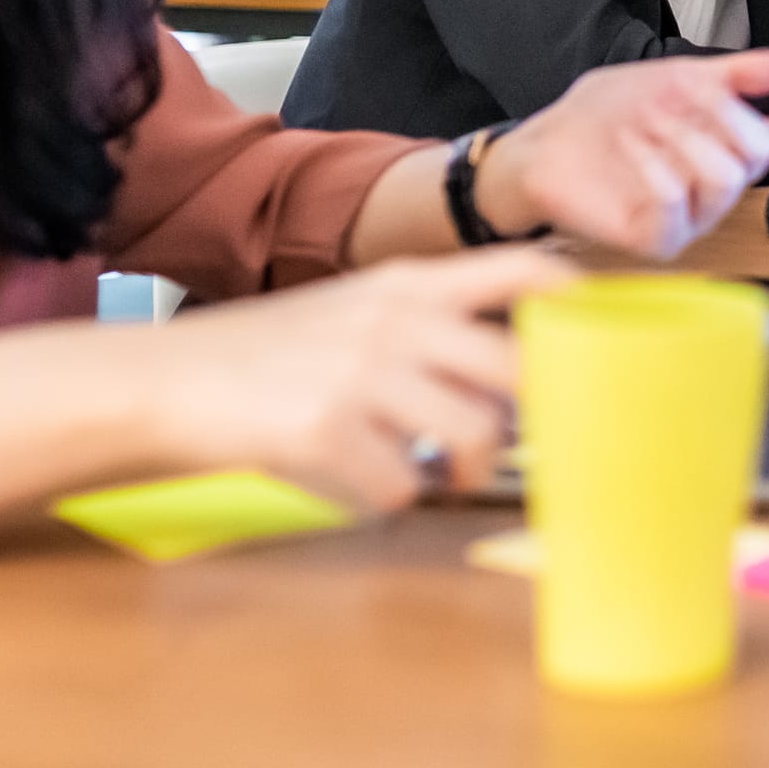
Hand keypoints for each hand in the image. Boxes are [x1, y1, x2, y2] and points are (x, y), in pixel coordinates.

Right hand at [145, 248, 570, 510]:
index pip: (521, 271)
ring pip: (475, 434)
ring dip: (467, 468)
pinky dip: (388, 497)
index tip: (603, 336)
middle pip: (518, 368)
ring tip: (441, 472)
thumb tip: (514, 376)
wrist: (165, 380)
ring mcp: (363, 376)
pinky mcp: (328, 433)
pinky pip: (402, 485)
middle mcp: (395, 321)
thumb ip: (430, 330)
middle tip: (515, 441)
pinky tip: (360, 480)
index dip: (575, 300)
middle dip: (530, 416)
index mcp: (407, 284)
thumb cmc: (269, 353)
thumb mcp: (354, 313)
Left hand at [477, 48, 768, 258]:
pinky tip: (632, 148)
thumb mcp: (677, 76)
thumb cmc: (606, 116)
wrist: (545, 145)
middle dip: (718, 114)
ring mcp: (692, 215)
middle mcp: (719, 184)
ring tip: (647, 121)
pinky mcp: (658, 239)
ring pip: (726, 181)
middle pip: (760, 155)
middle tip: (677, 98)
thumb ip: (739, 72)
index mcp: (730, 144)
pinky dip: (655, 170)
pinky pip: (676, 208)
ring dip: (684, 137)